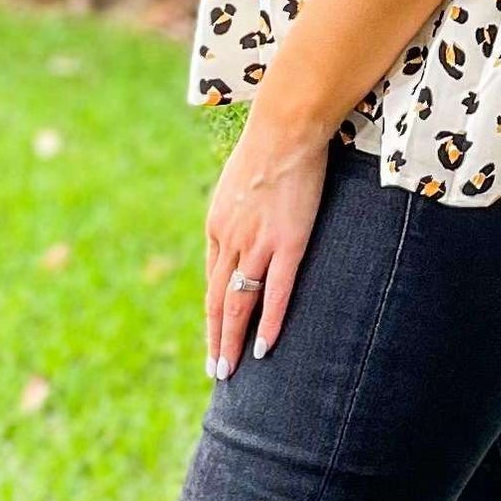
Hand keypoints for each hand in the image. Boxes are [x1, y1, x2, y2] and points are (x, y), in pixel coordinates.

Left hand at [203, 120, 331, 380]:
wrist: (285, 128)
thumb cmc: (269, 147)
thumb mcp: (240, 181)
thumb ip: (239, 208)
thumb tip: (245, 220)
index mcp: (217, 225)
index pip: (213, 280)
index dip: (214, 313)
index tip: (215, 337)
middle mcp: (230, 240)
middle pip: (218, 300)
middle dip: (215, 338)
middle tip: (215, 371)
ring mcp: (257, 244)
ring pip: (239, 303)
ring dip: (231, 341)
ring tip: (230, 371)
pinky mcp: (288, 243)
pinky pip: (275, 293)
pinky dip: (268, 323)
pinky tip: (263, 348)